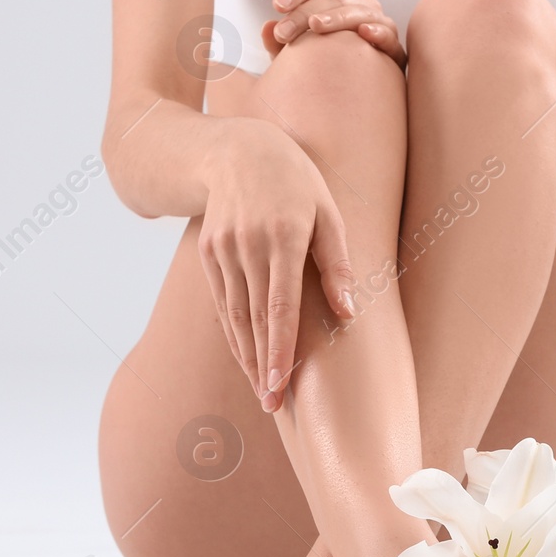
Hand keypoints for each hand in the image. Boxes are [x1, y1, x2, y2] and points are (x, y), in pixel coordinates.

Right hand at [199, 120, 358, 412]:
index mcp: (285, 236)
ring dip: (246, 355)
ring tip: (260, 390)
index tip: (279, 384)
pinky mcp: (208, 253)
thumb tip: (347, 312)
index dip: (279, 348)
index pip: (280, 305)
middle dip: (263, 365)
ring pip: (235, 315)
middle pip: (255, 318)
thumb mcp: (328, 213)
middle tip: (273, 404)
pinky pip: (222, 302)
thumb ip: (336, 264)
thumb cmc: (297, 183)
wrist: (237, 152)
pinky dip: (233, 332)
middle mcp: (249, 246)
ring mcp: (222, 250)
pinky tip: (244, 355)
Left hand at [262, 0, 405, 65]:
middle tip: (283, 33)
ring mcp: (376, 21)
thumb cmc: (326, 67)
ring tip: (316, 26)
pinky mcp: (392, 45)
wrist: (359, 93)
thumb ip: (279, 44)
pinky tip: (363, 33)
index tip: (278, 4)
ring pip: (357, 10)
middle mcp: (355, 4)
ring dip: (335, 17)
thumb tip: (266, 28)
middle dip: (304, 13)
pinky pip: (388, 34)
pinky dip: (377, 31)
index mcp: (332, 0)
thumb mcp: (297, 56)